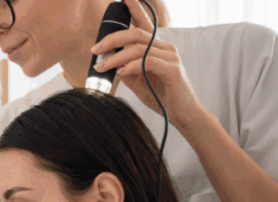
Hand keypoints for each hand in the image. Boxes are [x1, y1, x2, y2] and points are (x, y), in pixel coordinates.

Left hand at [92, 0, 208, 130]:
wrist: (182, 115)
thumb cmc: (161, 96)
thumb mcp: (138, 81)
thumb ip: (125, 69)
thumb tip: (107, 61)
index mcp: (157, 48)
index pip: (144, 24)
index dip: (135, 9)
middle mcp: (165, 48)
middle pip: (136, 34)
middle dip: (112, 40)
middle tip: (95, 50)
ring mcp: (171, 57)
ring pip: (139, 48)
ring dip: (116, 58)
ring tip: (102, 67)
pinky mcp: (174, 70)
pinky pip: (149, 62)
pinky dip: (132, 65)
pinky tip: (121, 72)